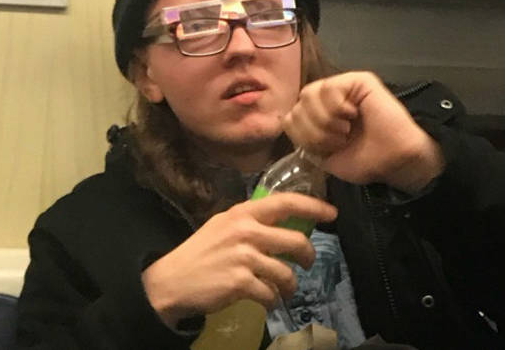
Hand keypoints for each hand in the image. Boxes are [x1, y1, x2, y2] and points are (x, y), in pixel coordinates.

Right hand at [141, 193, 336, 327]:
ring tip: (283, 290)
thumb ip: (251, 222)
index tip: (332, 213)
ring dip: (290, 286)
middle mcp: (245, 231)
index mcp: (242, 213)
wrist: (172, 281)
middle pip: (296, 241)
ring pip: (287, 273)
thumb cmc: (200, 253)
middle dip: (308, 256)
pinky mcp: (240, 283)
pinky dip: (273, 301)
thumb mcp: (223, 226)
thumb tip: (286, 225)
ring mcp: (243, 257)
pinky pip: (271, 294)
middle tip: (307, 263)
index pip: (286, 203)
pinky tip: (267, 301)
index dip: (313, 206)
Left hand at [282, 71, 443, 193]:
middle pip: (297, 106)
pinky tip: (352, 115)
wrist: (394, 161)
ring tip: (345, 131)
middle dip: (314, 132)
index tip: (325, 150)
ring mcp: (343, 87)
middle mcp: (328, 100)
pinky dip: (336, 108)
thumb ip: (304, 137)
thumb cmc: (365, 160)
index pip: (290, 118)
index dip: (302, 137)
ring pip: (309, 94)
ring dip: (325, 121)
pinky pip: (329, 87)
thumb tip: (288, 119)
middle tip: (338, 141)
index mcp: (319, 117)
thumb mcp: (323, 156)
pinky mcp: (358, 80)